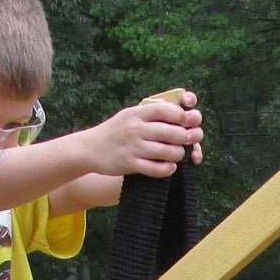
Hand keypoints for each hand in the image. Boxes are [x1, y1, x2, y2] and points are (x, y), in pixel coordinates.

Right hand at [81, 93, 202, 176]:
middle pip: (172, 132)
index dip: (183, 116)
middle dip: (186, 137)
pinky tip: (170, 167)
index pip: (167, 110)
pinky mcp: (129, 164)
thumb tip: (182, 110)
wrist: (90, 148)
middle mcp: (135, 128)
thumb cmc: (116, 131)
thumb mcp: (130, 114)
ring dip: (178, 154)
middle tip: (188, 140)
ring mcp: (133, 147)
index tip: (189, 121)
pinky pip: (156, 169)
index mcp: (137, 113)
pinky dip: (168, 169)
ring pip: (167, 151)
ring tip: (177, 154)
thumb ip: (152, 112)